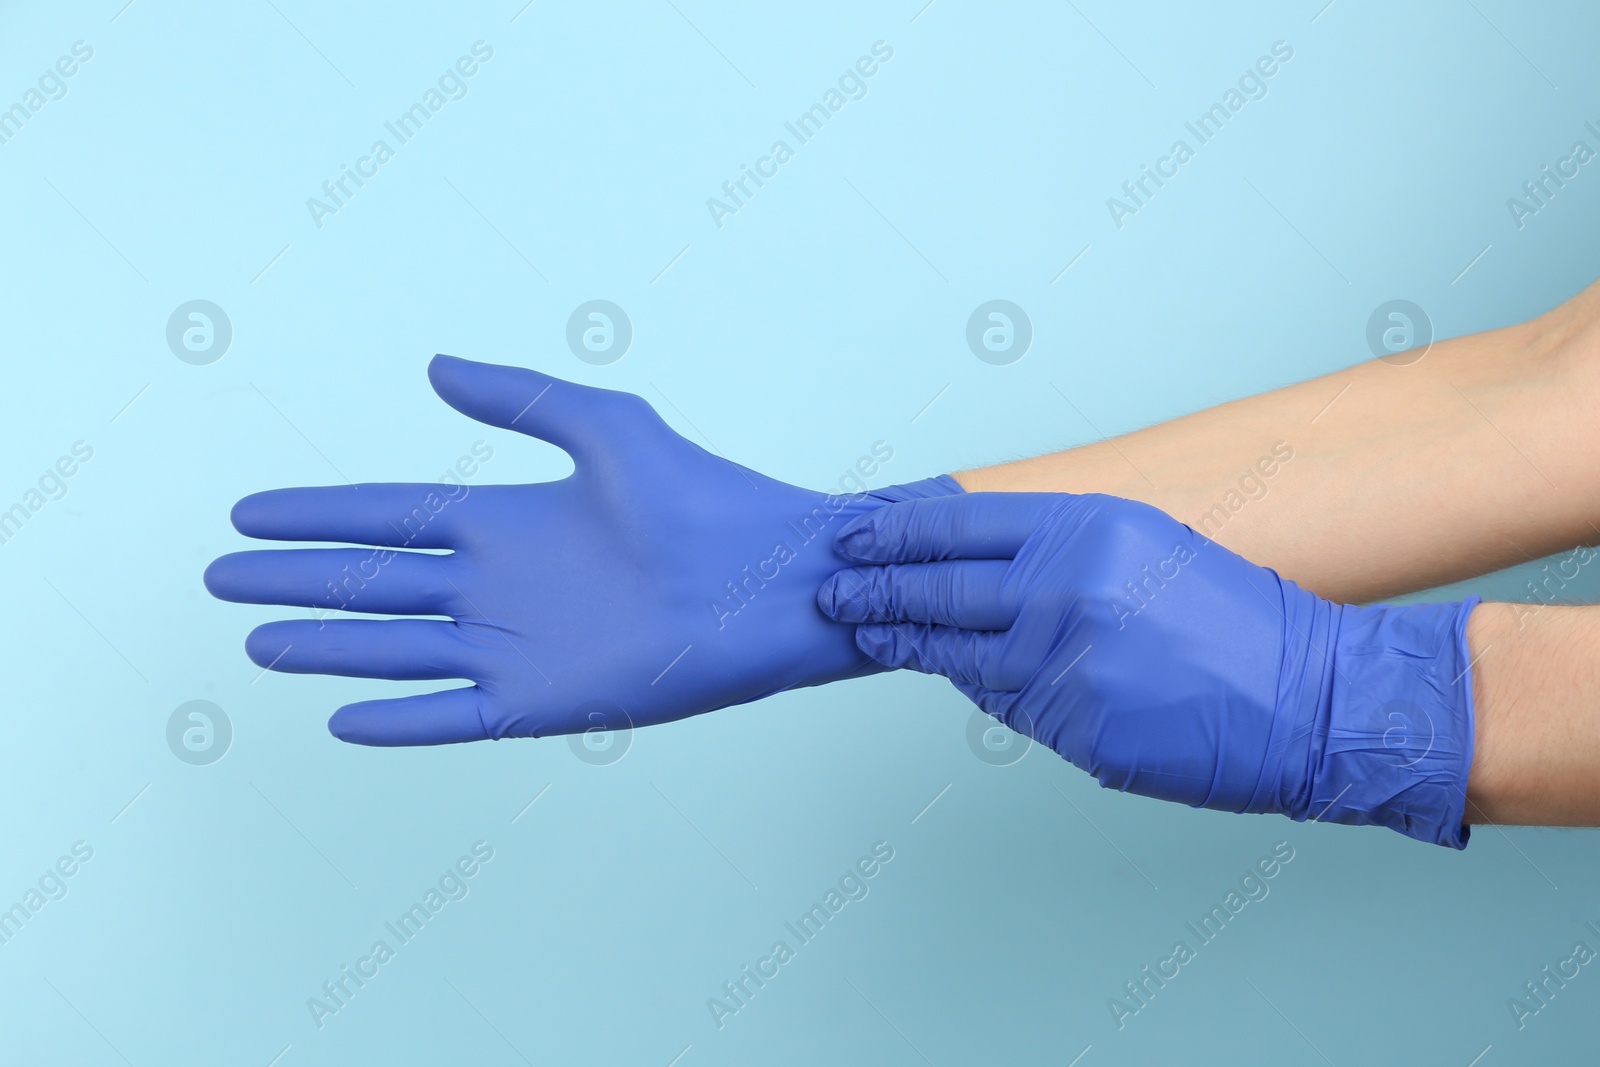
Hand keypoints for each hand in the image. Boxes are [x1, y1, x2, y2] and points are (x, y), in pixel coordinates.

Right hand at [205, 355, 959, 744]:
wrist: (776, 579)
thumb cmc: (707, 497)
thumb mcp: (609, 428)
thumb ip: (522, 400)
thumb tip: (434, 367)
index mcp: (508, 519)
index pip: (388, 515)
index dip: (318, 514)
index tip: (249, 510)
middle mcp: (501, 585)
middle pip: (375, 583)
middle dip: (297, 579)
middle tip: (220, 575)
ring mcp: (519, 645)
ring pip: (399, 649)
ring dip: (327, 645)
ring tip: (256, 640)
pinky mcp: (548, 700)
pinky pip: (455, 714)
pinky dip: (399, 720)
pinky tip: (341, 718)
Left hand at [818, 492, 1479, 846]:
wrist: (1314, 700)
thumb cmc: (1240, 619)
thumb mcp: (1147, 546)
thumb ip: (1061, 549)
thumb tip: (977, 561)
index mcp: (1087, 530)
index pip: (960, 525)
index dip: (896, 534)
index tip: (854, 538)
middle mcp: (1066, 592)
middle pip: (939, 590)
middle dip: (874, 590)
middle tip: (833, 589)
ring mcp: (1065, 667)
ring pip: (960, 655)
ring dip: (907, 643)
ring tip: (868, 631)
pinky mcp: (1073, 731)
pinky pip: (1006, 707)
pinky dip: (977, 688)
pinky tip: (953, 673)